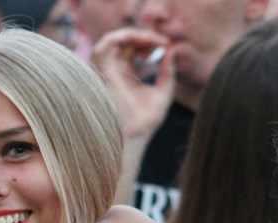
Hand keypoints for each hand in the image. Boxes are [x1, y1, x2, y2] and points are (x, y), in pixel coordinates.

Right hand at [91, 27, 174, 141]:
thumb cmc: (147, 120)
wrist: (137, 133)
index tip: (168, 45)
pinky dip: (124, 35)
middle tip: (164, 42)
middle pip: (126, 41)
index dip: (151, 42)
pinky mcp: (104, 70)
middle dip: (146, 37)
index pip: (134, 48)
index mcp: (127, 75)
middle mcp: (115, 71)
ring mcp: (108, 70)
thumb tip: (173, 50)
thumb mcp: (164, 91)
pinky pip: (107, 42)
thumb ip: (168, 71)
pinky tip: (143, 40)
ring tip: (153, 40)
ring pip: (115, 38)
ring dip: (135, 34)